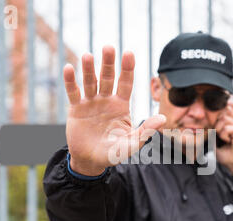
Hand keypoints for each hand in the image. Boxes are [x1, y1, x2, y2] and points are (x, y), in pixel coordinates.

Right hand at [64, 46, 165, 175]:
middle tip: (108, 47)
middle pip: (108, 78)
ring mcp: (91, 103)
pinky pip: (73, 92)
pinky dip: (70, 81)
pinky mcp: (76, 108)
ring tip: (87, 56)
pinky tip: (69, 69)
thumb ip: (145, 131)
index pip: (126, 83)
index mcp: (121, 105)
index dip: (127, 68)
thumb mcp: (131, 144)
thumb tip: (163, 118)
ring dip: (89, 69)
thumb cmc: (113, 153)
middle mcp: (107, 100)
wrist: (91, 161)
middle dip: (108, 63)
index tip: (129, 53)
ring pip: (90, 82)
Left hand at [214, 101, 232, 180]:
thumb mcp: (215, 140)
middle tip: (215, 131)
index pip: (225, 106)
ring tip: (221, 137)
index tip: (212, 122)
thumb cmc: (225, 153)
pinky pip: (226, 128)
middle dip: (215, 119)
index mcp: (230, 122)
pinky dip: (223, 135)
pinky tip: (227, 141)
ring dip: (218, 128)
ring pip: (223, 118)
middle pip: (223, 109)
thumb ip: (211, 129)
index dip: (217, 110)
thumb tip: (203, 121)